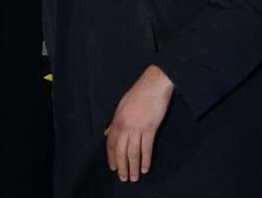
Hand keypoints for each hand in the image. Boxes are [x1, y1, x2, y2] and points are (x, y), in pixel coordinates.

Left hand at [105, 65, 173, 181]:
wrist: (154, 84)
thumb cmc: (139, 93)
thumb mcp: (122, 106)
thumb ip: (115, 122)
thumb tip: (107, 133)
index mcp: (117, 120)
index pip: (111, 143)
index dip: (111, 157)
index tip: (113, 167)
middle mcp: (125, 126)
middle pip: (120, 151)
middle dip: (121, 166)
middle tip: (123, 177)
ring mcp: (137, 128)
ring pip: (133, 153)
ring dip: (133, 167)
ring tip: (134, 177)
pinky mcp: (150, 128)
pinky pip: (146, 148)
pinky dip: (146, 160)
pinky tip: (145, 168)